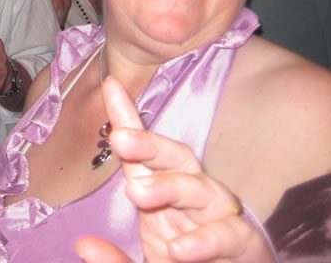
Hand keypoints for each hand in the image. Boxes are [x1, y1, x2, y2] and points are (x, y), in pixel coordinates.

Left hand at [97, 76, 271, 261]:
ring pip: (203, 189)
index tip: (110, 86)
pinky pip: (230, 235)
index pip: (142, 158)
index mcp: (163, 200)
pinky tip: (178, 248)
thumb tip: (83, 245)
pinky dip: (205, 241)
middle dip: (151, 145)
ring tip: (137, 192)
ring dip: (172, 186)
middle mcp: (192, 202)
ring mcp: (220, 220)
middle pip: (177, 160)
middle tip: (121, 139)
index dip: (127, 120)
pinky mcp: (247, 246)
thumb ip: (115, 262)